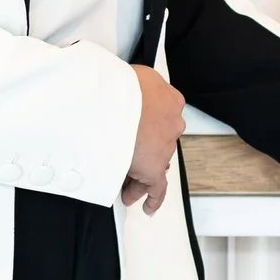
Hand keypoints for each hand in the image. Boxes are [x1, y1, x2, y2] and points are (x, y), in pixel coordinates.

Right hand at [122, 63, 186, 212]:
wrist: (110, 103)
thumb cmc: (113, 86)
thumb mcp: (126, 74)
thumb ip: (127, 84)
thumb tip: (108, 83)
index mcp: (168, 97)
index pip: (162, 114)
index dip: (147, 126)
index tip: (136, 130)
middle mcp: (171, 121)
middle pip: (159, 140)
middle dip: (144, 150)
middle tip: (126, 156)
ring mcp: (165, 146)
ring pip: (156, 163)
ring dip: (140, 173)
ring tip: (126, 182)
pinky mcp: (154, 168)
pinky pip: (156, 187)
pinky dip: (152, 197)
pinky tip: (147, 205)